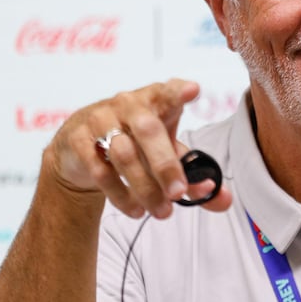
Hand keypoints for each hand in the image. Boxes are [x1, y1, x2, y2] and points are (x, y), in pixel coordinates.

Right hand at [43, 78, 231, 218]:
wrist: (81, 149)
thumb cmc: (137, 143)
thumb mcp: (168, 153)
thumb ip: (195, 176)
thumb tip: (223, 199)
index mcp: (157, 99)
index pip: (169, 90)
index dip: (179, 90)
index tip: (193, 91)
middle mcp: (129, 104)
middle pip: (149, 131)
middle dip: (166, 165)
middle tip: (179, 193)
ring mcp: (100, 119)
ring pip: (125, 155)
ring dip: (145, 188)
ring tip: (161, 212)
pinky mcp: (77, 139)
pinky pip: (100, 170)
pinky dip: (120, 194)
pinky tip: (135, 210)